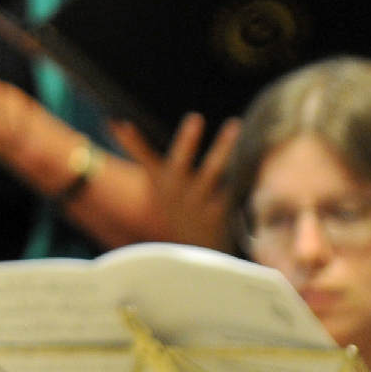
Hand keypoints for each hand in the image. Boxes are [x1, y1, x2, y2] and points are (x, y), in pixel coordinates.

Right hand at [112, 113, 241, 251]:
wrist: (195, 254)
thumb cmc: (174, 212)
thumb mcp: (156, 188)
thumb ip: (139, 155)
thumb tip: (114, 126)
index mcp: (161, 183)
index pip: (142, 157)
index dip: (130, 142)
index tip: (120, 123)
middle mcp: (178, 191)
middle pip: (180, 162)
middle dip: (186, 140)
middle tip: (194, 118)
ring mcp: (200, 201)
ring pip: (213, 171)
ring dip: (223, 147)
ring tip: (234, 125)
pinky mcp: (221, 212)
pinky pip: (234, 189)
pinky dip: (245, 177)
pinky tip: (256, 162)